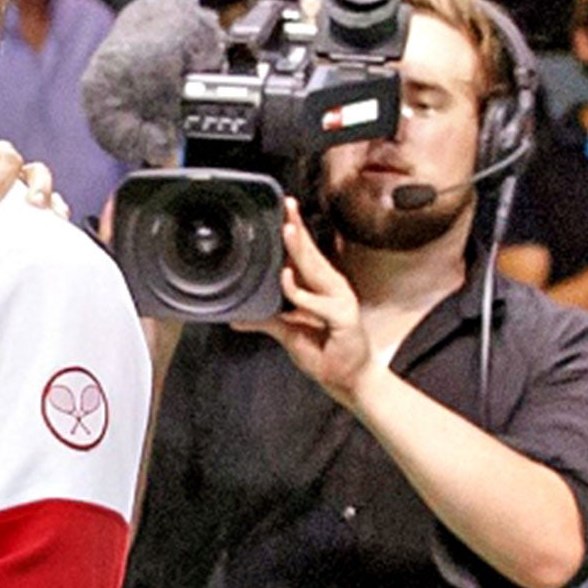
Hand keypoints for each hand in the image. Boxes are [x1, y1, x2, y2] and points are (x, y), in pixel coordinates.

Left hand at [237, 197, 374, 405]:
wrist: (350, 381)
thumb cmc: (325, 354)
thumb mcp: (288, 334)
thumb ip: (266, 321)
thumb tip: (237, 317)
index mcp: (319, 288)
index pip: (305, 254)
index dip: (295, 231)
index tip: (285, 210)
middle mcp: (331, 289)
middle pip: (311, 254)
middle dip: (297, 229)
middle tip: (287, 206)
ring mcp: (340, 301)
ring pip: (316, 270)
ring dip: (300, 250)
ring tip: (287, 229)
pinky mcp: (345, 318)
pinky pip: (318, 302)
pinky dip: (300, 291)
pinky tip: (286, 278)